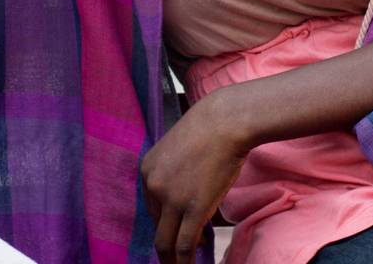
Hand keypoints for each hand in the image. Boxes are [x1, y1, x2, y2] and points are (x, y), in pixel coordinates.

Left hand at [140, 88, 251, 263]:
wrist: (225, 121)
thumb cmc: (209, 131)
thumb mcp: (179, 151)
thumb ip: (175, 174)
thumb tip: (186, 198)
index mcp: (147, 170)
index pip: (153, 209)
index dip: (167, 224)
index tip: (179, 232)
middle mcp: (154, 186)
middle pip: (157, 227)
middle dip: (166, 247)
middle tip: (175, 259)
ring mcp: (172, 199)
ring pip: (166, 243)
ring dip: (173, 261)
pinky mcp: (192, 208)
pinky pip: (184, 244)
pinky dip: (185, 261)